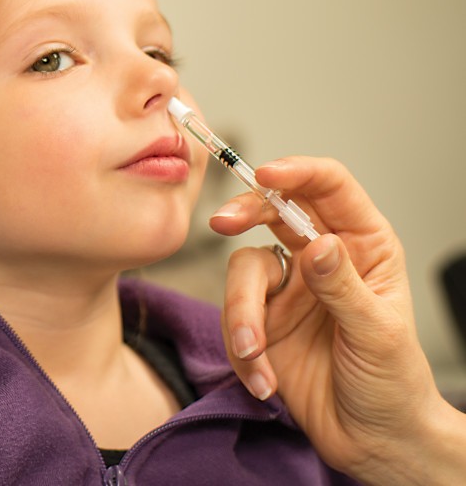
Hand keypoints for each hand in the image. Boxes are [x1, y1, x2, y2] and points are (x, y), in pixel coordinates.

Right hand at [211, 156, 465, 484]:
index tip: (267, 175)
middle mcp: (320, 256)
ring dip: (242, 313)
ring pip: (245, 268)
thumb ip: (343, 285)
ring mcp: (288, 286)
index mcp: (364, 245)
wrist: (369, 442)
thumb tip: (318, 244)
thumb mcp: (377, 333)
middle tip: (223, 223)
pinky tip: (264, 379)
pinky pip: (234, 313)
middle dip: (246, 213)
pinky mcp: (262, 317)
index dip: (298, 173)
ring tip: (255, 353)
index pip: (329, 188)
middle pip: (275, 210)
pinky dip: (241, 348)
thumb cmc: (392, 385)